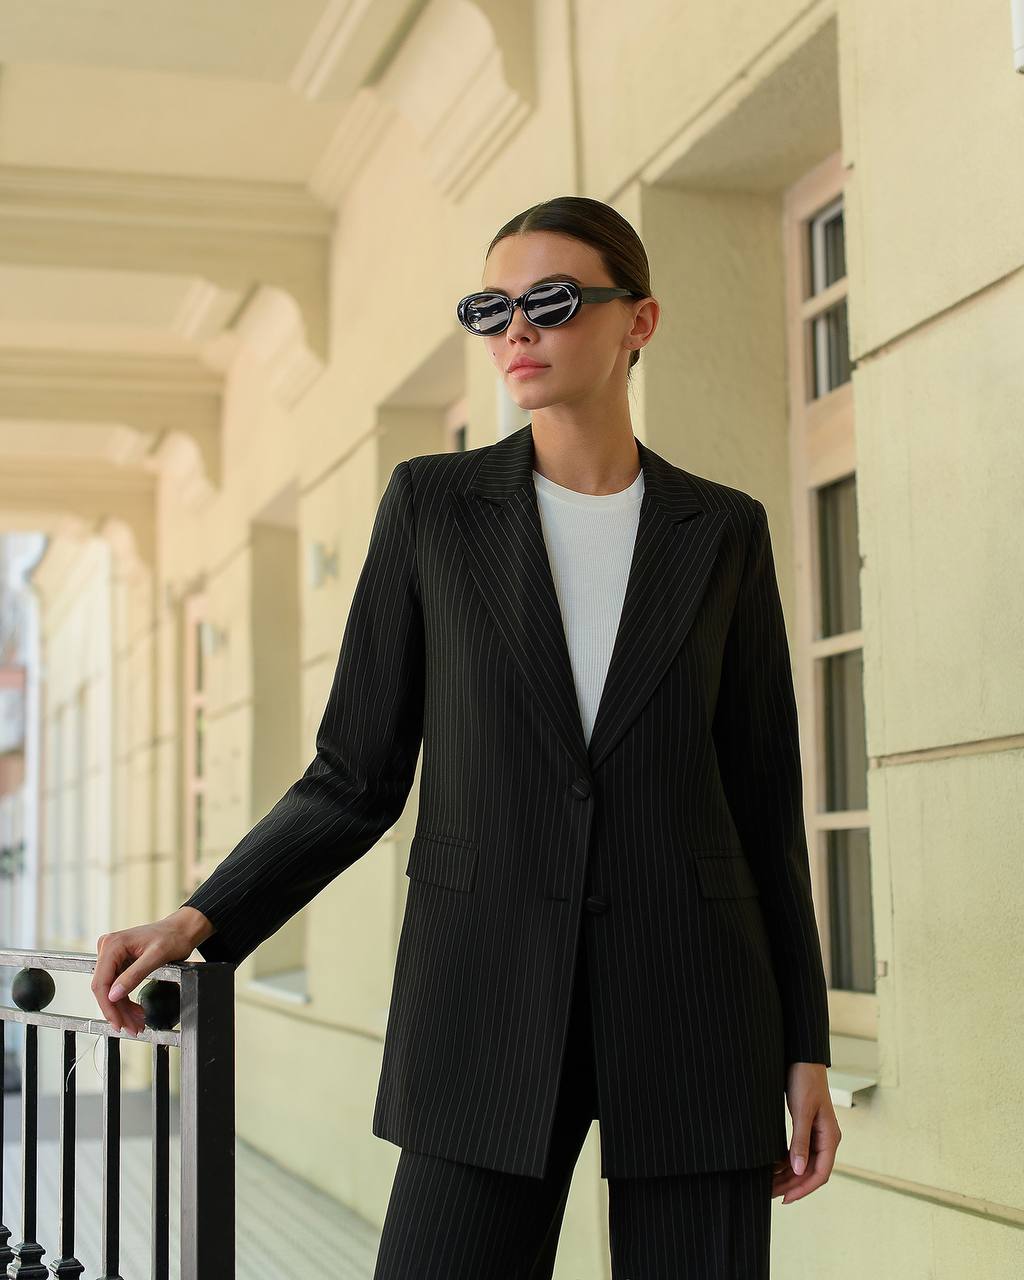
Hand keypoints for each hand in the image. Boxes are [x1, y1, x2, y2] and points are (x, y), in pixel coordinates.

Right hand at [92, 908, 213, 1035]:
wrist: (182, 929)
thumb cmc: (173, 937)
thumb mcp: (156, 957)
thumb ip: (134, 975)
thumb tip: (113, 995)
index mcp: (112, 945)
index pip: (101, 983)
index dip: (108, 1007)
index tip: (118, 1023)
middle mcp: (108, 948)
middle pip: (105, 989)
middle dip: (118, 1012)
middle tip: (131, 1028)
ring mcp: (112, 955)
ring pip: (111, 991)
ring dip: (123, 1010)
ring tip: (136, 1024)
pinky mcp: (119, 961)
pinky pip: (118, 986)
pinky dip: (126, 1001)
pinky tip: (136, 1013)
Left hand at [771, 1062, 841, 1203]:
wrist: (802, 1058)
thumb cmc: (805, 1080)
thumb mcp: (802, 1110)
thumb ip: (800, 1141)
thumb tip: (797, 1170)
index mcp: (830, 1138)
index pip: (820, 1173)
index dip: (803, 1189)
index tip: (786, 1199)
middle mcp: (826, 1140)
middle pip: (810, 1172)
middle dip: (791, 1185)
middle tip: (770, 1195)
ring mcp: (816, 1135)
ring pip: (803, 1164)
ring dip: (787, 1176)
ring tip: (768, 1185)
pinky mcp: (806, 1129)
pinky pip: (798, 1152)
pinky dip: (785, 1162)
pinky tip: (772, 1168)